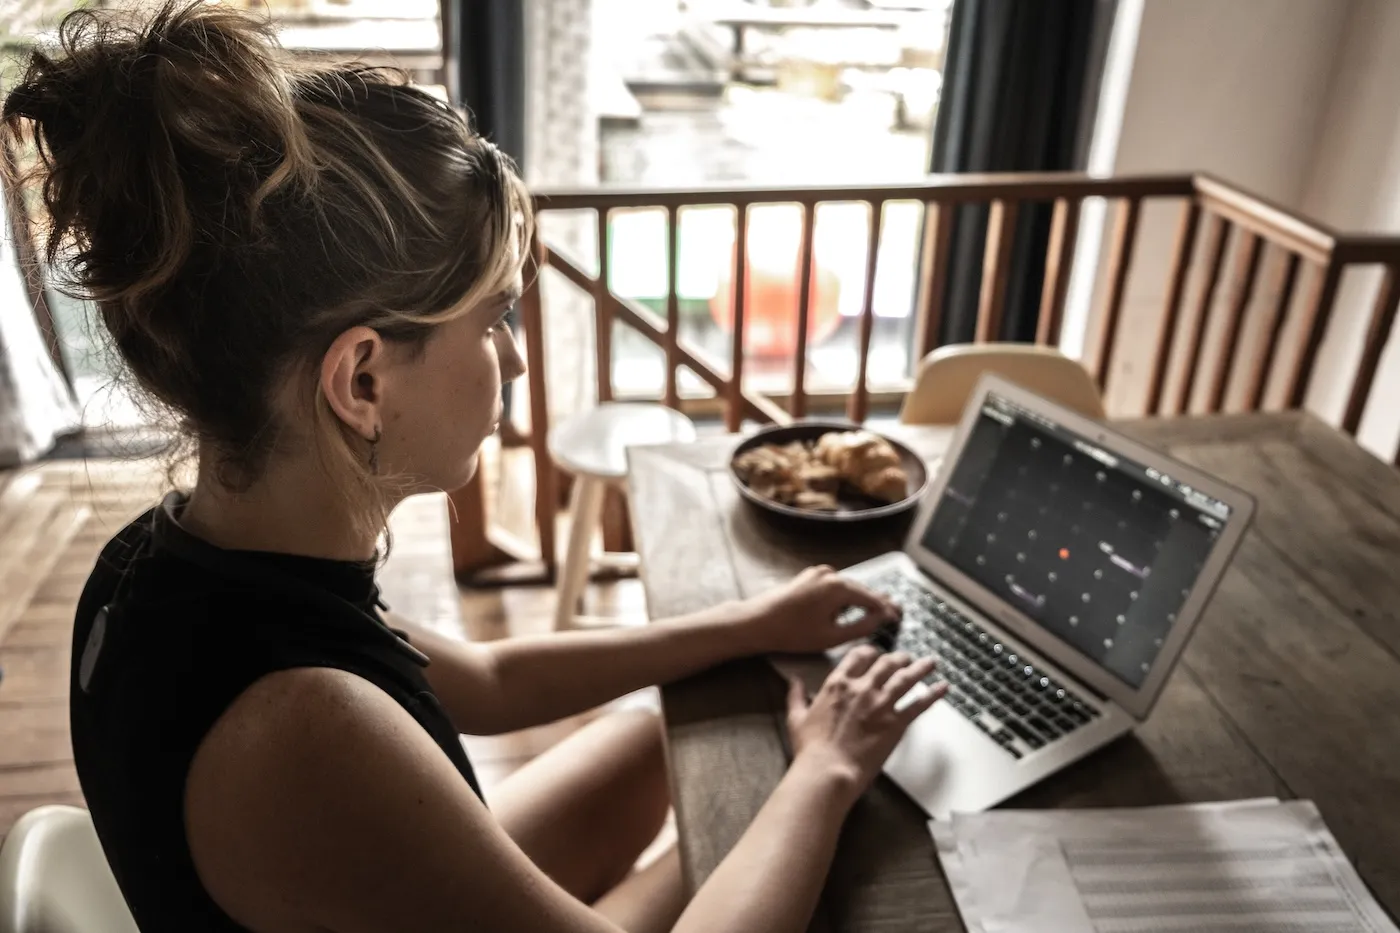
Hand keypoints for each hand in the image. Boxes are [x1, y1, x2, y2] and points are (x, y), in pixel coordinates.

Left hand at [738, 565, 900, 654]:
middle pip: (861, 590)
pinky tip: (850, 606)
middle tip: (894, 611)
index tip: (897, 617)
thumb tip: (879, 620)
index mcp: (838, 587)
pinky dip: (844, 596)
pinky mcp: (809, 576)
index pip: (871, 598)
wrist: (757, 622)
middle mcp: (831, 574)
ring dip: (860, 599)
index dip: (886, 609)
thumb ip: (860, 627)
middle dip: (876, 602)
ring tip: (876, 610)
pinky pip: (834, 586)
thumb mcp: (832, 637)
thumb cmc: (793, 633)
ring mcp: (818, 573)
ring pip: (847, 587)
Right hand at [786, 646, 945, 803]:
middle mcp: (862, 688)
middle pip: (886, 663)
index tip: (876, 654)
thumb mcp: (796, 718)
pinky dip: (933, 694)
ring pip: (906, 678)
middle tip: (906, 658)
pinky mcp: (896, 723)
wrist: (828, 770)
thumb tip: (793, 682)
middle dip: (898, 658)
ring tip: (930, 662)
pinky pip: (919, 704)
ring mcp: (881, 704)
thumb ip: (796, 696)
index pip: (858, 656)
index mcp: (837, 684)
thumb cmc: (811, 749)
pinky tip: (943, 686)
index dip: (870, 652)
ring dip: (920, 668)